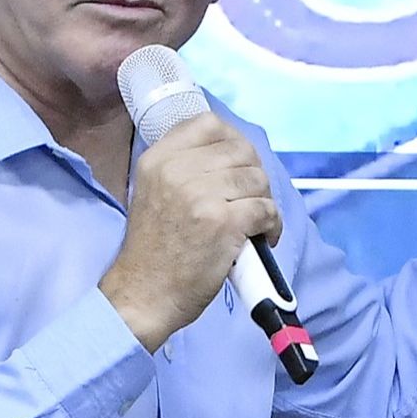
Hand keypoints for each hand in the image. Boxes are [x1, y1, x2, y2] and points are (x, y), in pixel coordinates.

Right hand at [97, 112, 279, 350]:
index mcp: (158, 159)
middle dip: (254, 175)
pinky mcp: (224, 222)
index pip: (209, 123)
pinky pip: (266, 209)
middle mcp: (177, 170)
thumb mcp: (152, 192)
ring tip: (256, 222)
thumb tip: (230, 152)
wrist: (144, 294)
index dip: (233, 141)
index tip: (238, 164)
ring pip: (257, 179)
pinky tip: (263, 237)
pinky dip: (272, 224)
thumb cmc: (153, 249)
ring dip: (265, 201)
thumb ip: (183, 167)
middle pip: (241, 150)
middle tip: (250, 199)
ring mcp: (202, 195)